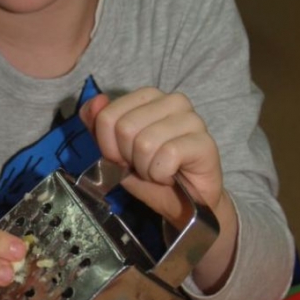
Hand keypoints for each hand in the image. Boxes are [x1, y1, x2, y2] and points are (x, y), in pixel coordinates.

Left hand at [80, 88, 224, 219]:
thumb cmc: (152, 173)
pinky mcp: (204, 142)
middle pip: (125, 128)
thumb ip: (99, 125)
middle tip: (144, 165)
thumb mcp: (116, 151)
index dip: (108, 146)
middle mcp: (173, 101)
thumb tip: (95, 101)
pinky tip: (172, 175)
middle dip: (129, 157)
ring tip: (159, 171)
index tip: (124, 158)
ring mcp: (192, 119)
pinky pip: (167, 156)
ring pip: (145, 143)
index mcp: (149, 97)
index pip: (107, 115)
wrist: (186, 202)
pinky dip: (162, 175)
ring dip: (146, 168)